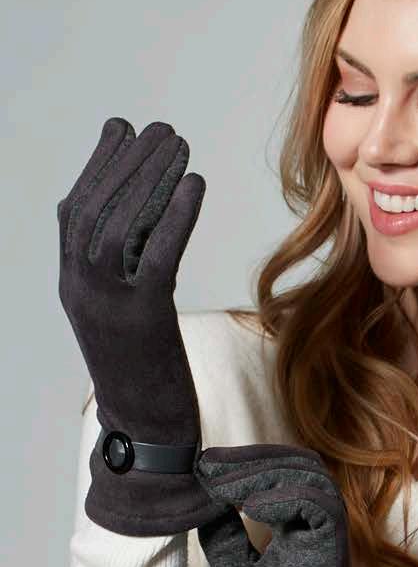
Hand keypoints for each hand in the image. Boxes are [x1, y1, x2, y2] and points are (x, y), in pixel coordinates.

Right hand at [58, 116, 227, 537]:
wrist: (147, 438)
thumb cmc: (144, 377)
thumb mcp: (123, 318)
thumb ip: (122, 273)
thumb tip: (140, 223)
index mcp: (73, 288)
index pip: (75, 212)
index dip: (98, 167)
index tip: (121, 130)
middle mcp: (81, 291)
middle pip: (97, 208)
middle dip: (127, 161)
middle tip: (160, 129)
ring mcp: (108, 305)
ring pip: (120, 225)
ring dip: (151, 177)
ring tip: (178, 145)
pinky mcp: (142, 321)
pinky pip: (156, 256)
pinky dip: (175, 215)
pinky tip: (195, 185)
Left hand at [194, 443, 410, 566]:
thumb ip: (227, 540)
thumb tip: (202, 506)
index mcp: (300, 529)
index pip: (284, 472)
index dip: (246, 460)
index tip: (201, 465)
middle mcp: (319, 527)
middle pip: (298, 463)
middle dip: (251, 456)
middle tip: (206, 464)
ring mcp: (328, 539)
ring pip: (310, 477)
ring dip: (262, 471)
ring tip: (220, 483)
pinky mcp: (333, 553)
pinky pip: (319, 506)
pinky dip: (283, 497)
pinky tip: (246, 507)